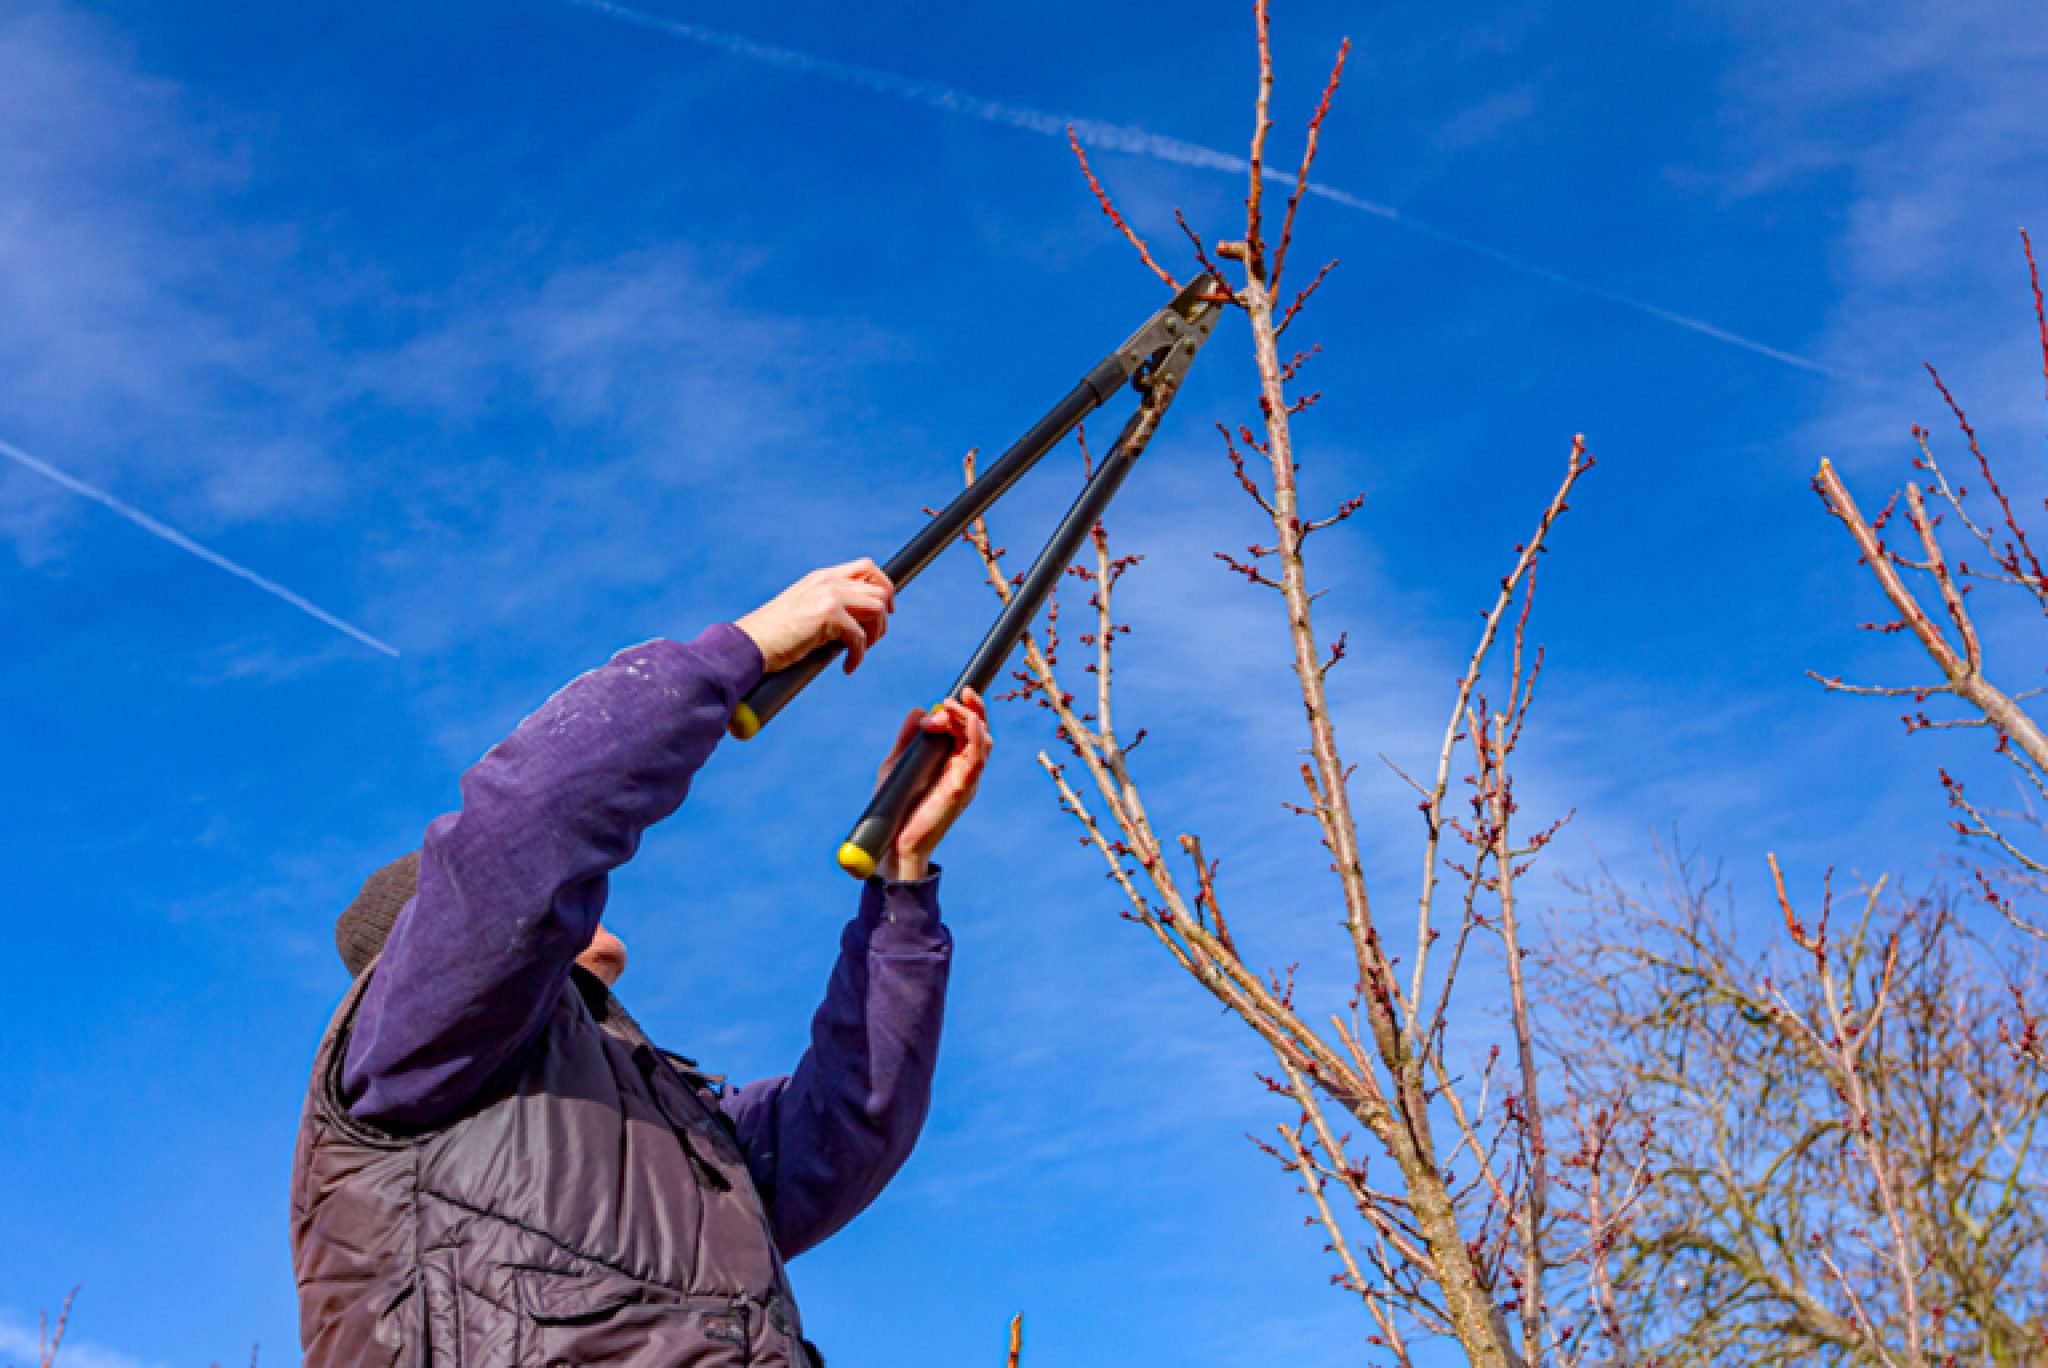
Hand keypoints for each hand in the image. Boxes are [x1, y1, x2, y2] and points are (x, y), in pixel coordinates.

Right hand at [735, 559, 894, 673]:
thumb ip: (828, 606)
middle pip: (879, 590)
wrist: (748, 644)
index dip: (884, 587)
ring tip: (858, 653)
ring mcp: (829, 595)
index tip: (886, 610)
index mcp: (821, 577)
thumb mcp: (803, 610)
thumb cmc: (772, 636)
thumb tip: (859, 623)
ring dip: (874, 636)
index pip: (867, 567)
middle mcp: (827, 581)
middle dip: (882, 618)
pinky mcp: (828, 616)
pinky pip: (861, 637)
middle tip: (870, 640)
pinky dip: (858, 656)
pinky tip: (847, 667)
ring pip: (877, 609)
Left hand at [876, 690, 992, 880]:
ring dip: (971, 717)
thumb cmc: (896, 807)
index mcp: (949, 763)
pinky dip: (977, 738)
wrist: (893, 842)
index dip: (964, 710)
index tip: (952, 695)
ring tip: (953, 705)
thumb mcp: (897, 764)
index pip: (966, 730)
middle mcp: (962, 769)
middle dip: (970, 709)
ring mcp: (964, 779)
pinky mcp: (961, 788)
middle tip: (953, 698)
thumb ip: (907, 739)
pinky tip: (970, 721)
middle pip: (979, 731)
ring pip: (982, 741)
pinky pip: (977, 760)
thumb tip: (918, 711)